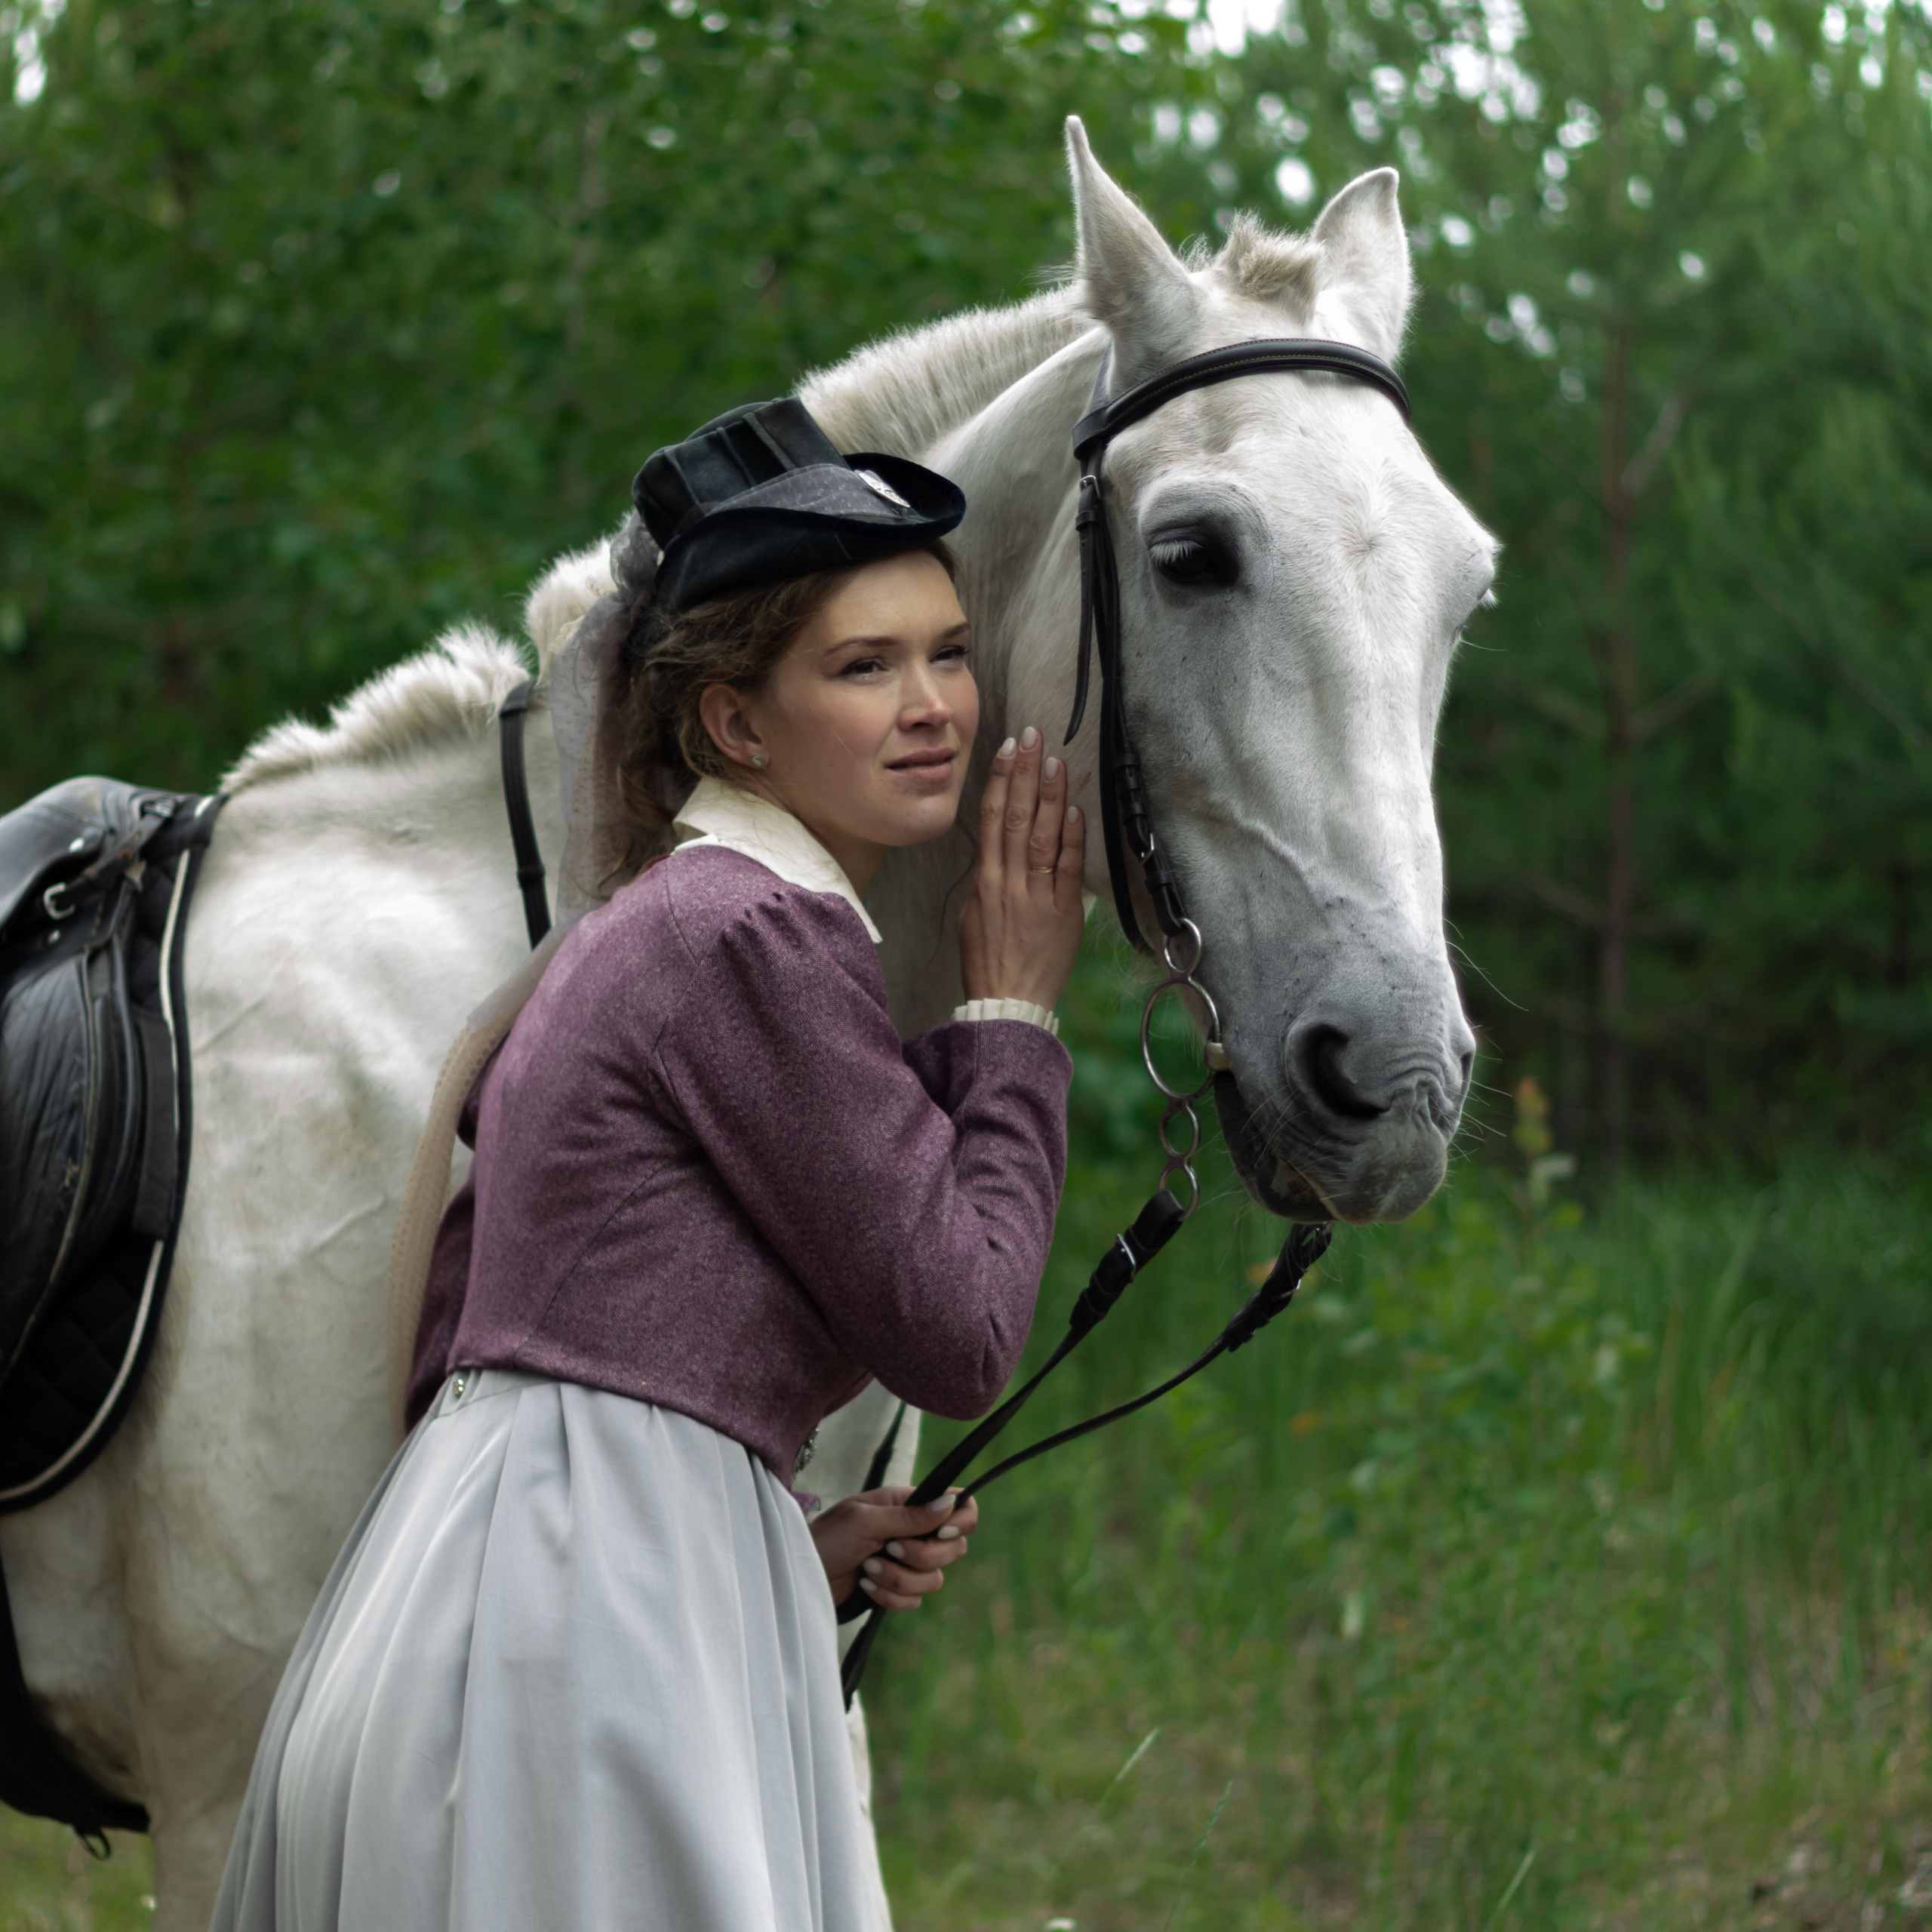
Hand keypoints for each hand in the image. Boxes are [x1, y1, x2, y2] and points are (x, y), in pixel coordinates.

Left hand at [809, 1486, 978, 1612]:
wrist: (802, 1576)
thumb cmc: (826, 1538)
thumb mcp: (864, 1521)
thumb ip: (908, 1516)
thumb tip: (950, 1503)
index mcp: (908, 1504)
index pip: (959, 1506)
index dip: (959, 1522)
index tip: (940, 1533)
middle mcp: (914, 1531)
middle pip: (953, 1548)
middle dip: (920, 1556)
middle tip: (889, 1548)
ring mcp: (907, 1562)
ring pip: (934, 1579)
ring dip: (898, 1579)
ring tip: (867, 1569)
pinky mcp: (897, 1588)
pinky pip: (915, 1600)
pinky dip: (890, 1596)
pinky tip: (865, 1586)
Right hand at [958, 726, 1087, 1010]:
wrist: (1006, 1004)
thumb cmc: (989, 963)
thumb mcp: (975, 916)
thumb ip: (989, 880)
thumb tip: (999, 850)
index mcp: (984, 882)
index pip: (990, 819)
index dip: (999, 780)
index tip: (1008, 749)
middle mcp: (1007, 884)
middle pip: (1015, 817)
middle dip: (1024, 773)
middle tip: (1033, 736)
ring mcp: (1034, 898)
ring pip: (1040, 837)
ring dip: (1049, 796)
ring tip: (1055, 762)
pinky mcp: (1061, 915)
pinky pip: (1066, 870)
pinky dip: (1070, 839)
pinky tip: (1073, 811)